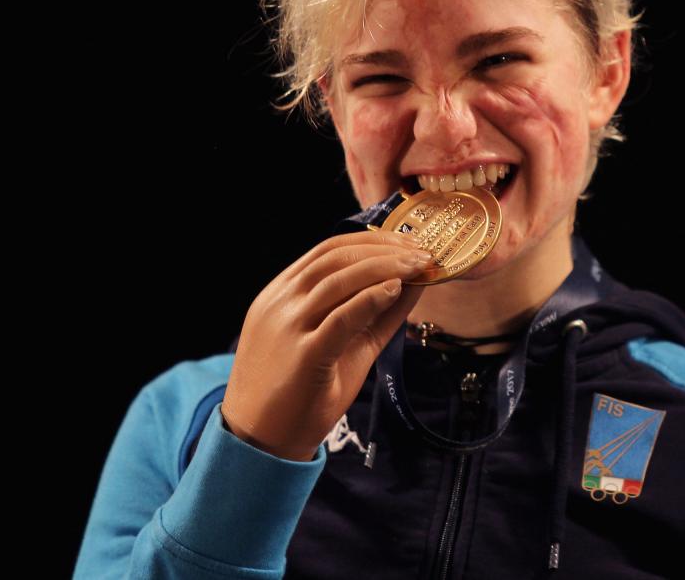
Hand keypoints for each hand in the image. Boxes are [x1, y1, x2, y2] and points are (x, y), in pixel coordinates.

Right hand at [220, 230, 429, 460]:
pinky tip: (396, 290)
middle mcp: (280, 303)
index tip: (406, 242)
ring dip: (385, 266)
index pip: (328, 249)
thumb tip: (413, 283)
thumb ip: (372, 313)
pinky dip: (371, 297)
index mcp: (281, 294)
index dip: (371, 241)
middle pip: (336, 257)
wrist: (262, 443)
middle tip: (422, 252)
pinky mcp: (302, 356)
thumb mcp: (339, 344)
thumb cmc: (299, 393)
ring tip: (418, 266)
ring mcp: (287, 327)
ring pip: (338, 279)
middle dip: (384, 248)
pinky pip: (340, 317)